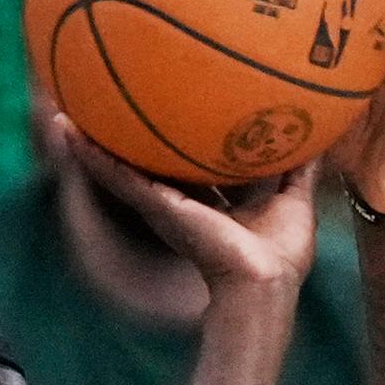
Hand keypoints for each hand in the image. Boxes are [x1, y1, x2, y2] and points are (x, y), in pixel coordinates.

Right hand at [54, 117, 316, 295]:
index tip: (164, 107)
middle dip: (125, 135)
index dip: (175, 138)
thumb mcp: (295, 196)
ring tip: (64, 110)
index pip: (186, 163)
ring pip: (121, 167)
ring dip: (93, 142)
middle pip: (147, 161)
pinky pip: (119, 176)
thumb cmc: (281, 253)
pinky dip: (93, 156)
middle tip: (103, 101)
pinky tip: (69, 130)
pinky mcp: (156, 206)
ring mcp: (164, 204)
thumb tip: (319, 129)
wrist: (264, 283)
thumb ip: (299, 165)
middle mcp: (181, 200)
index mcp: (210, 199)